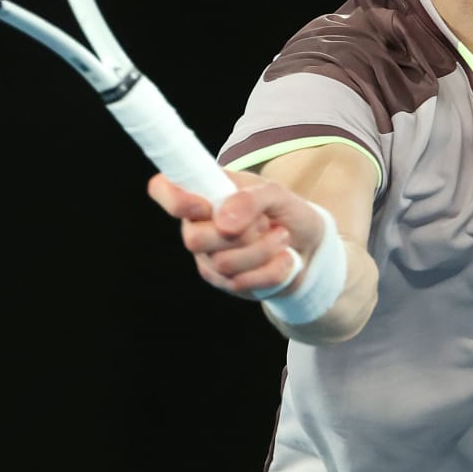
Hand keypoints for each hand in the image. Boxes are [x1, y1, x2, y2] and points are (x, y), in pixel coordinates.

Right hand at [147, 169, 322, 300]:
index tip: (205, 206)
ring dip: (263, 249)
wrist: (309, 246)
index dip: (175, 199)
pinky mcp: (224, 282)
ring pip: (222, 263)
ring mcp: (208, 256)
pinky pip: (241, 283)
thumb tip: (223, 222)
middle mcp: (197, 224)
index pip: (162, 188)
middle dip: (241, 232)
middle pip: (194, 238)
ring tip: (280, 237)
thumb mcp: (278, 194)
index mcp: (203, 190)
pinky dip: (272, 269)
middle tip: (265, 222)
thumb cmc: (286, 212)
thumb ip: (251, 198)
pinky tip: (282, 258)